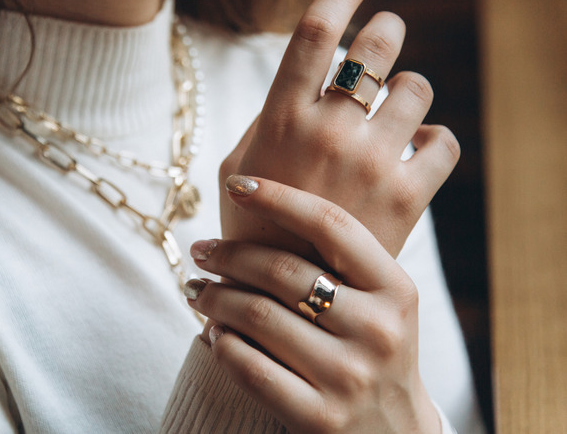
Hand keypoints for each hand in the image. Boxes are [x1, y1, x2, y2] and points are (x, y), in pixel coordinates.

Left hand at [189, 178, 440, 433]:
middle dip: (228, 255)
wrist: (395, 432)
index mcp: (396, 290)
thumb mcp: (382, 302)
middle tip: (201, 251)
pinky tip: (213, 333)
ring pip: (257, 317)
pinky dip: (221, 344)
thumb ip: (341, 260)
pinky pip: (249, 367)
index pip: (331, 224)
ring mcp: (349, 377)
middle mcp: (378, 331)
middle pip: (282, 271)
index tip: (236, 184)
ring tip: (197, 291)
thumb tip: (264, 203)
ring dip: (214, 298)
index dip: (278, 197)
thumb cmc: (375, 352)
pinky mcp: (319, 417)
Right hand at [220, 0, 458, 257]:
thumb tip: (305, 80)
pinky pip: (444, 140)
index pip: (313, 32)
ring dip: (409, 90)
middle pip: (377, 46)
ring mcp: (373, 162)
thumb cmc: (252, 228)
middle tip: (384, 38)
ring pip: (417, 88)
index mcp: (282, 119)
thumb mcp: (235, 168)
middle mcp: (330, 132)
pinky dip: (434, 138)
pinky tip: (416, 147)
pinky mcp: (409, 195)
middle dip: (385, 32)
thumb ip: (267, 119)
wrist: (283, 298)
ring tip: (397, 108)